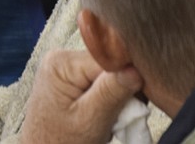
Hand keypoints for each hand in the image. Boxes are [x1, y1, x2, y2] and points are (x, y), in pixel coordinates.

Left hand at [20, 50, 142, 143]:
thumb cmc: (59, 143)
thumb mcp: (89, 122)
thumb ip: (111, 92)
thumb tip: (135, 68)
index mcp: (62, 62)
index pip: (110, 59)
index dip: (128, 79)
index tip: (134, 104)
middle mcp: (63, 58)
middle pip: (110, 65)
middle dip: (120, 91)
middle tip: (118, 118)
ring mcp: (66, 68)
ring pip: (108, 75)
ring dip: (115, 98)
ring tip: (107, 120)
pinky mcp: (71, 79)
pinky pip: (100, 83)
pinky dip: (107, 100)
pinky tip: (101, 116)